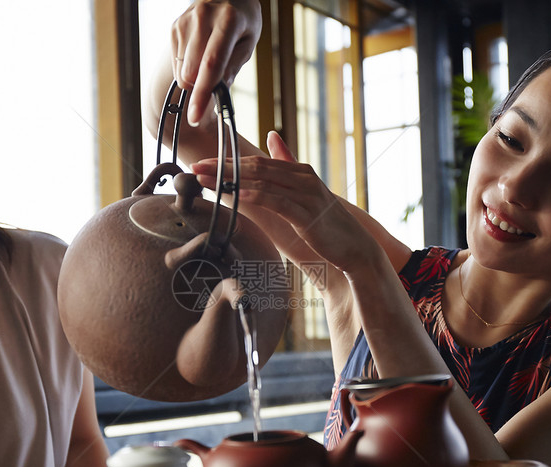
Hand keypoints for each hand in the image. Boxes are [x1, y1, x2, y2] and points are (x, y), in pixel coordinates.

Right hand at [172, 0, 261, 124]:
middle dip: (201, 86)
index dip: (202, 95)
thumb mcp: (248, 43)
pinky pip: (177, 64)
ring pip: (182, 72)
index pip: (211, 64)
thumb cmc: (242, 22)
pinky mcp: (174, 27)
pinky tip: (199, 53)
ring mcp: (185, 22)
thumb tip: (216, 94)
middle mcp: (203, 18)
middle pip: (191, 73)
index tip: (195, 117)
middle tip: (217, 79)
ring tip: (209, 58)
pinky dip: (188, 67)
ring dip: (195, 77)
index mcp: (227, 21)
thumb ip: (232, 68)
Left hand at [192, 131, 376, 272]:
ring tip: (206, 180)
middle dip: (223, 166)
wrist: (354, 247)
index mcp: (299, 171)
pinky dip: (253, 195)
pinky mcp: (306, 214)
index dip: (228, 161)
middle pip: (255, 167)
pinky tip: (236, 194)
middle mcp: (302, 177)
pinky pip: (275, 200)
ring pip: (262, 181)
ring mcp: (306, 194)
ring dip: (231, 180)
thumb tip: (272, 135)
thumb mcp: (305, 191)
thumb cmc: (326, 223)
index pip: (257, 161)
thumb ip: (288, 163)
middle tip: (196, 166)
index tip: (204, 162)